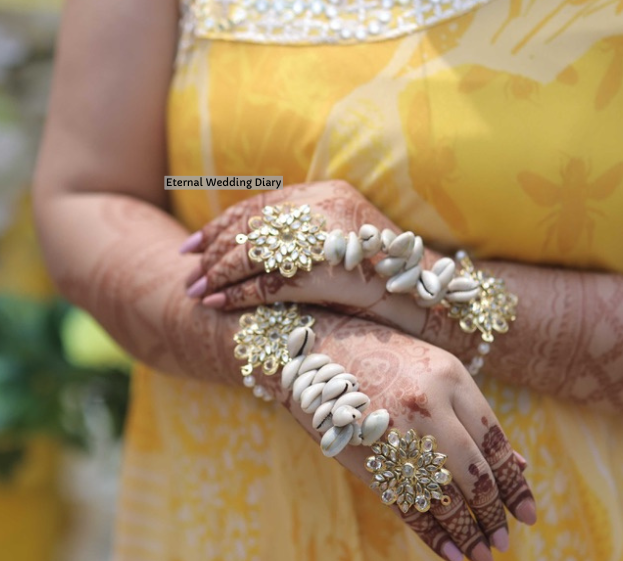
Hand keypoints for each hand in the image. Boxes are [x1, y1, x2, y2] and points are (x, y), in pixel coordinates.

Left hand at [181, 181, 440, 317]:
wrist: (434, 295)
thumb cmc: (389, 275)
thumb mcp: (343, 243)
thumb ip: (307, 236)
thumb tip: (261, 250)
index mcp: (325, 194)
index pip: (259, 205)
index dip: (221, 224)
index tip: (193, 243)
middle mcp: (322, 206)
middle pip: (250, 226)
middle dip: (212, 250)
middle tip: (187, 270)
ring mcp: (325, 236)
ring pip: (253, 252)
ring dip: (219, 274)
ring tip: (195, 291)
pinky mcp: (327, 270)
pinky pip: (269, 282)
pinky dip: (239, 294)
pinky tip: (219, 305)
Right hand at [255, 309, 535, 560]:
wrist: (316, 345)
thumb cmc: (383, 355)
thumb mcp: (435, 370)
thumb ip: (473, 414)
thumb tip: (517, 465)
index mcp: (451, 377)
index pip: (495, 442)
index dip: (516, 484)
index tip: (529, 514)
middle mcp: (428, 404)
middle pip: (474, 474)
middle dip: (493, 514)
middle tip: (503, 541)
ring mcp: (394, 430)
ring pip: (443, 495)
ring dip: (467, 532)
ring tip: (482, 554)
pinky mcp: (365, 452)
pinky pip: (405, 502)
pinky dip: (431, 533)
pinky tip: (450, 551)